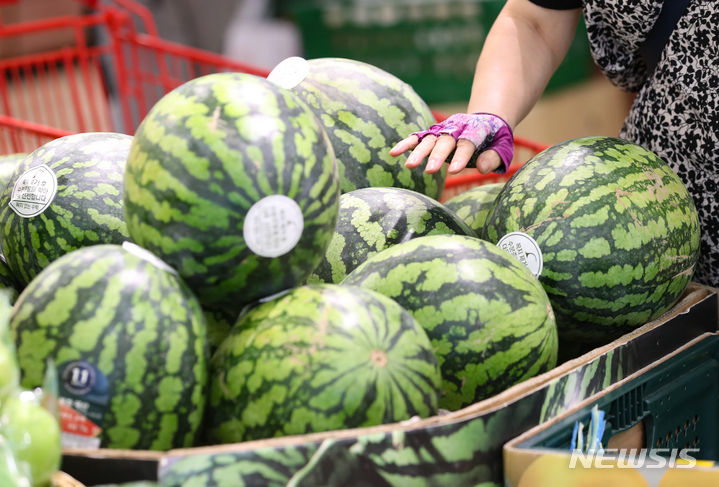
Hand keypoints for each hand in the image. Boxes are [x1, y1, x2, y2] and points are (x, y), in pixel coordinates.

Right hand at [390, 113, 513, 174]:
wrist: (486, 120)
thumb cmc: (495, 140)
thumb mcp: (503, 148)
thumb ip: (493, 157)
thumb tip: (481, 167)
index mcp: (476, 130)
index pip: (467, 143)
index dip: (461, 156)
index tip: (453, 171)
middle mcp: (457, 128)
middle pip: (445, 141)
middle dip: (437, 155)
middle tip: (430, 171)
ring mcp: (443, 130)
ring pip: (429, 139)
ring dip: (418, 152)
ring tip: (409, 165)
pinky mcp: (433, 133)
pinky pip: (418, 137)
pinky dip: (406, 144)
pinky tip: (393, 153)